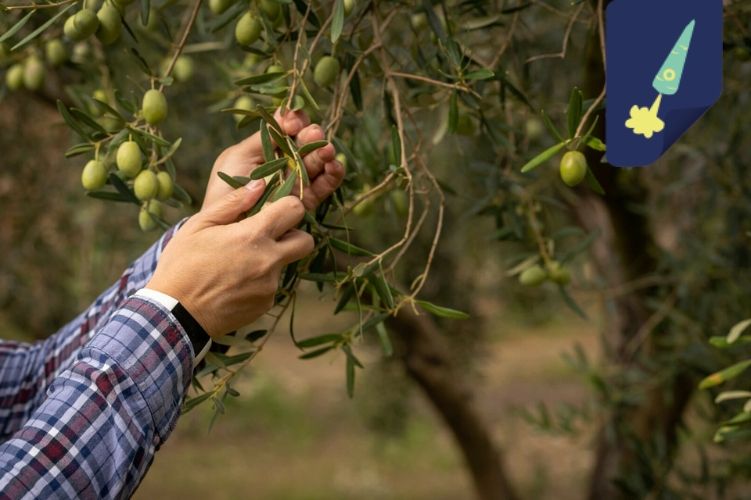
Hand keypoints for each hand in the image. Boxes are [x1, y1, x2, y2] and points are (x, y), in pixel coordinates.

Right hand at [148, 181, 312, 336]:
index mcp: (253, 236)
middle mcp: (269, 261)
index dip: (287, 206)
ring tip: (238, 264)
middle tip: (268, 236)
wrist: (175, 314)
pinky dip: (260, 281)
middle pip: (306, 241)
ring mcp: (270, 285)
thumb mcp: (199, 225)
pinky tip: (235, 283)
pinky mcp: (266, 304)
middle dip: (293, 234)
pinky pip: (272, 286)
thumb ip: (233, 202)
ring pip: (286, 264)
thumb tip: (260, 184)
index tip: (273, 210)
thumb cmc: (182, 264)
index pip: (295, 210)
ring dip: (271, 259)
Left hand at [203, 108, 344, 211]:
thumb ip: (264, 135)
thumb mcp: (239, 155)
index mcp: (269, 147)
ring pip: (318, 163)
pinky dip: (333, 175)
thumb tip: (288, 112)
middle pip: (307, 143)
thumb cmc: (225, 187)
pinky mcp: (306, 202)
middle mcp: (286, 163)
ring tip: (327, 149)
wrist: (226, 224)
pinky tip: (335, 166)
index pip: (289, 128)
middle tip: (313, 134)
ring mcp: (297, 182)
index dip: (296, 121)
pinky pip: (325, 186)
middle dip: (312, 136)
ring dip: (325, 153)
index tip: (293, 124)